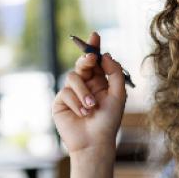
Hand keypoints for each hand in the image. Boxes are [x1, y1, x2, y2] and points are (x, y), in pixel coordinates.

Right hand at [52, 32, 126, 155]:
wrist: (94, 143)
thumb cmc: (108, 122)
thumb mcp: (118, 96)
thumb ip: (114, 74)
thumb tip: (105, 54)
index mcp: (99, 83)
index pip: (95, 61)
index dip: (94, 47)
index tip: (95, 35)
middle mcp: (84, 85)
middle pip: (81, 63)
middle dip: (86, 60)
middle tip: (91, 59)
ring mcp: (71, 93)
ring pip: (73, 77)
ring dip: (84, 92)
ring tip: (91, 107)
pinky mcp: (60, 102)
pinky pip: (66, 92)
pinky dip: (76, 103)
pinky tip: (82, 114)